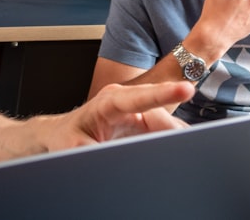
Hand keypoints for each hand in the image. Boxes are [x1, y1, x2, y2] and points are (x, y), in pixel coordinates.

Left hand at [50, 81, 193, 148]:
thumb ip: (93, 151)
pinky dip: (173, 140)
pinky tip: (177, 150)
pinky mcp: (144, 123)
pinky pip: (165, 131)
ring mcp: (137, 111)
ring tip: (178, 152)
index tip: (186, 90)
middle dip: (172, 128)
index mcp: (108, 102)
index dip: (163, 94)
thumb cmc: (67, 136)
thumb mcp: (74, 146)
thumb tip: (112, 159)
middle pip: (159, 113)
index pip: (140, 97)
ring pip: (166, 123)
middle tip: (182, 145)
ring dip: (174, 137)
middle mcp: (126, 101)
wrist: (63, 133)